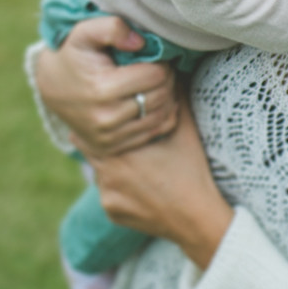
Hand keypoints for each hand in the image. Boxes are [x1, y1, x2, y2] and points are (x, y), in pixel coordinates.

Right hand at [34, 16, 177, 158]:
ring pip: (160, 116)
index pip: (156, 76)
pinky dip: (162, 116)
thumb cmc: (73, 54)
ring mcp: (109, 137)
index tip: (155, 56)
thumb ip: (112, 27)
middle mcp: (107, 118)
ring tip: (158, 83)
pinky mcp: (111, 147)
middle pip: (160, 96)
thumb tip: (141, 42)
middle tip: (160, 68)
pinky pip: (153, 132)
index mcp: (103, 89)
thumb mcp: (84, 32)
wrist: (51, 85)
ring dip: (167, 97)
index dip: (162, 62)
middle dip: (166, 79)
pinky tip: (155, 101)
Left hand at [87, 94, 233, 269]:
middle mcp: (106, 174)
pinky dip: (118, 187)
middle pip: (91, 149)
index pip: (91, 129)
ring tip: (133, 162)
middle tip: (115, 133)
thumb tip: (169, 70)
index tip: (104, 113)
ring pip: (99, 172)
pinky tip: (139, 184)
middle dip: (102, 141)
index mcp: (120, 149)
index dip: (99, 120)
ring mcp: (107, 197)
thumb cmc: (192, 168)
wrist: (197, 218)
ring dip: (110, 164)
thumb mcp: (184, 128)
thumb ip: (173, 96)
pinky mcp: (112, 213)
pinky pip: (108, 193)